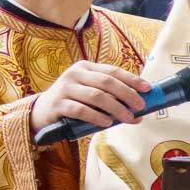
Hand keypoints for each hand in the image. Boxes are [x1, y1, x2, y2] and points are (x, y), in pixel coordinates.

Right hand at [29, 60, 150, 134]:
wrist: (42, 112)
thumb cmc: (73, 103)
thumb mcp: (90, 93)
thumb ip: (111, 97)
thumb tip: (140, 110)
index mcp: (86, 68)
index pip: (113, 71)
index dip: (132, 79)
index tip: (148, 89)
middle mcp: (75, 74)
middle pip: (107, 82)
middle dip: (127, 94)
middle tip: (140, 106)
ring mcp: (65, 88)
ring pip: (96, 96)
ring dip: (116, 108)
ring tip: (129, 118)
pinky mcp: (58, 104)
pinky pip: (81, 110)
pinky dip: (96, 116)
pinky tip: (107, 122)